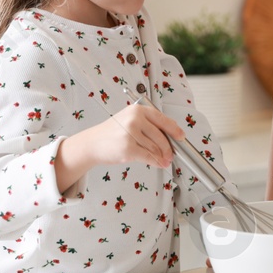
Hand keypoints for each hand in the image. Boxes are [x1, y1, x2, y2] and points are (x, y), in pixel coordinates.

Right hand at [70, 102, 184, 170]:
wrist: (92, 143)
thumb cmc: (112, 133)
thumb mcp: (129, 120)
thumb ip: (148, 125)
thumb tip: (170, 137)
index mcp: (137, 110)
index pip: (162, 119)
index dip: (174, 129)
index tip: (181, 136)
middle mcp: (134, 119)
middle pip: (161, 136)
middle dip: (168, 148)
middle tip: (171, 154)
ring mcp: (130, 134)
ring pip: (155, 148)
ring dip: (162, 157)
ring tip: (164, 161)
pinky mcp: (128, 148)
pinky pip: (148, 157)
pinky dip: (156, 162)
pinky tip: (158, 163)